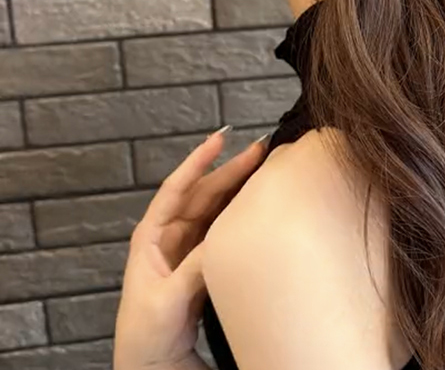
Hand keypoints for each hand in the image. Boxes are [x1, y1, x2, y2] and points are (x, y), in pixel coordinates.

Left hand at [114, 126, 267, 369]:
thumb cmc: (145, 341)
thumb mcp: (168, 301)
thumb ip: (195, 267)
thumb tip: (227, 236)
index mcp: (151, 239)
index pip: (176, 189)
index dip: (198, 161)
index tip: (220, 138)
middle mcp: (170, 239)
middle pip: (203, 194)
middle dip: (230, 170)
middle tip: (260, 150)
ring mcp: (189, 252)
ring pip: (217, 210)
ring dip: (238, 189)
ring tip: (265, 171)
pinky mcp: (205, 267)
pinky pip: (225, 232)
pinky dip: (242, 216)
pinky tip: (259, 207)